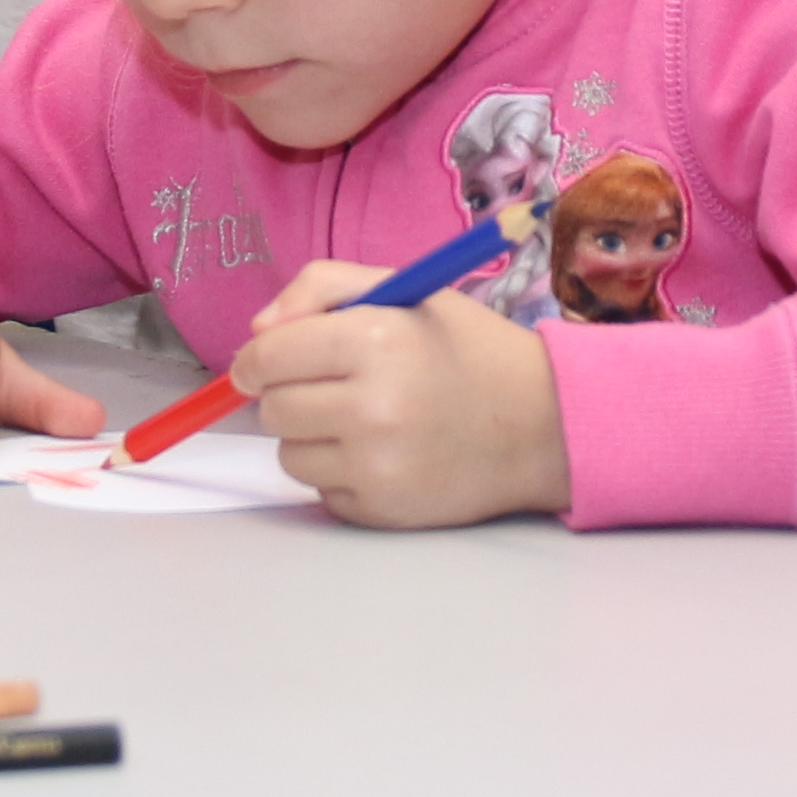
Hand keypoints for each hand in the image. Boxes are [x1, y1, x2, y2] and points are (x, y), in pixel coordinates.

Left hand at [231, 262, 568, 526]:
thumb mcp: (405, 291)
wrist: (542, 425)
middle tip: (330, 386)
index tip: (259, 365)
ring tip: (364, 420)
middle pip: (272, 408)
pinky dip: (339, 473)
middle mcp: (373, 404)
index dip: (254, 360)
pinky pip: (320, 491)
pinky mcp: (382, 509)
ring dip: (311, 437)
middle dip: (287, 394)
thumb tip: (257, 332)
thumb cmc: (468, 352)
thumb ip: (322, 287)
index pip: (268, 356)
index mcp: (377, 337)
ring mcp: (377, 464)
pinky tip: (382, 454)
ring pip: (289, 454)